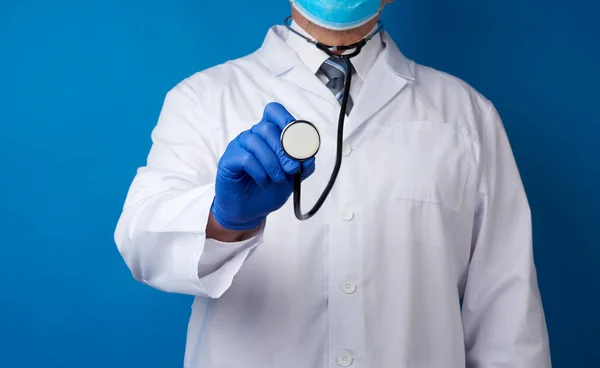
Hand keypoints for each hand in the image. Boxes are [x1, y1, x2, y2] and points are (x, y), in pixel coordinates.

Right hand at [210, 102, 315, 230]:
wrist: (250, 210)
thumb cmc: (269, 190)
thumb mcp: (293, 178)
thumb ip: (303, 166)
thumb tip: (309, 156)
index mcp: (268, 135)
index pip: (273, 111)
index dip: (286, 120)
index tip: (298, 140)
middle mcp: (252, 136)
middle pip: (267, 127)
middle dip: (284, 150)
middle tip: (291, 169)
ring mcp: (239, 146)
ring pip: (256, 142)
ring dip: (272, 163)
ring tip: (277, 179)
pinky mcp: (229, 160)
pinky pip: (246, 158)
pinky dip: (260, 172)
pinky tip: (264, 182)